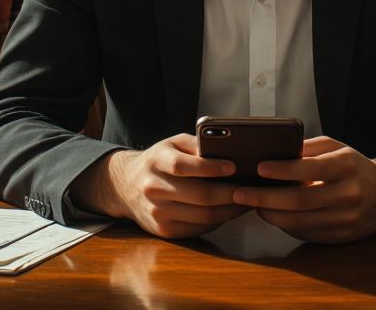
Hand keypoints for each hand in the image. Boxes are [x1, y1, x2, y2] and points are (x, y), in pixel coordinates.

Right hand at [69, 134, 246, 238]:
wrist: (125, 186)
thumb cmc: (157, 161)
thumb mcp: (171, 144)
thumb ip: (196, 144)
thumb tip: (227, 150)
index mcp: (156, 162)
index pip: (184, 166)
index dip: (211, 167)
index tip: (234, 166)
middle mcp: (154, 188)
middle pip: (200, 195)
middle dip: (231, 193)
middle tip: (250, 188)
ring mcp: (158, 213)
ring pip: (204, 215)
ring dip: (230, 210)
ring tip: (246, 200)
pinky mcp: (164, 230)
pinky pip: (199, 227)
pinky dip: (219, 220)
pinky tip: (229, 211)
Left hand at [232, 136, 375, 243]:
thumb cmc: (354, 167)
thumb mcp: (337, 148)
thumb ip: (309, 148)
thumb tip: (276, 151)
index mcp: (346, 166)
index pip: (311, 169)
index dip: (283, 170)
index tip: (259, 168)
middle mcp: (348, 193)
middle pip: (300, 201)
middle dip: (265, 197)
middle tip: (240, 192)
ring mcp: (345, 218)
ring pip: (300, 221)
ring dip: (270, 214)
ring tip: (251, 204)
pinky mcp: (341, 236)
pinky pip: (306, 233)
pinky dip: (285, 225)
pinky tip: (272, 215)